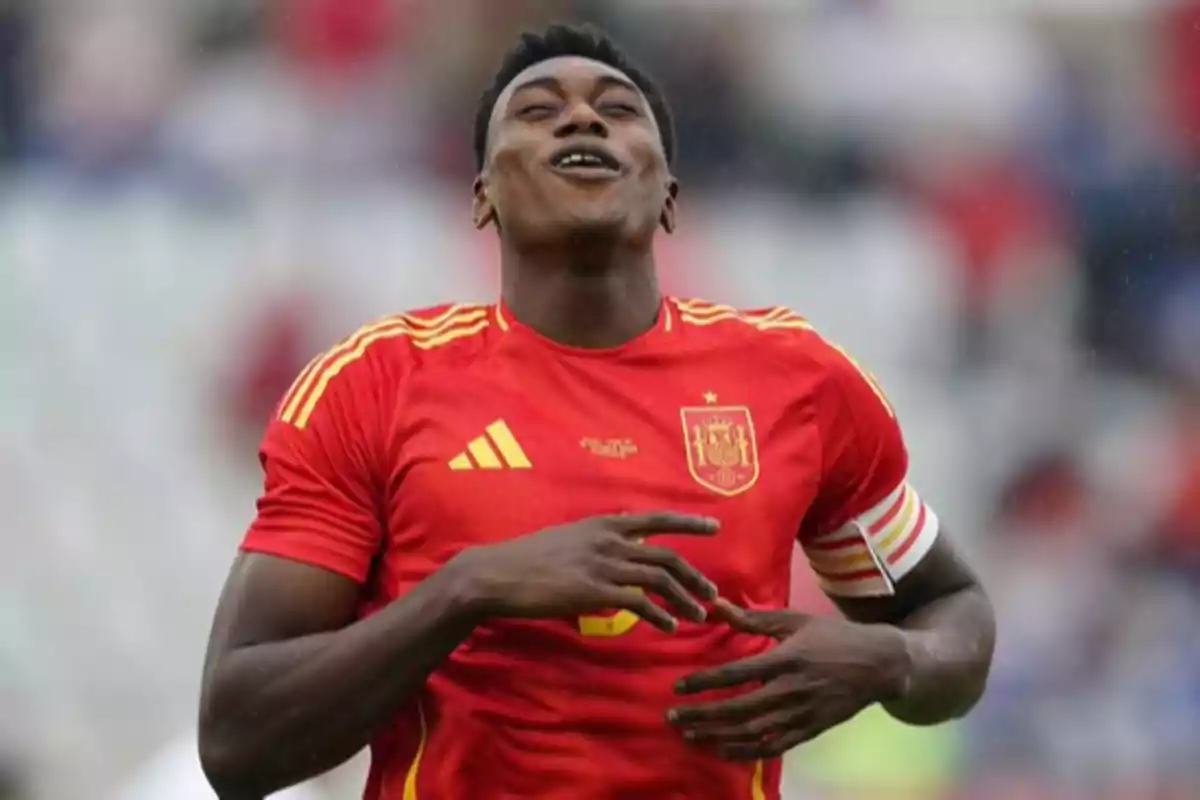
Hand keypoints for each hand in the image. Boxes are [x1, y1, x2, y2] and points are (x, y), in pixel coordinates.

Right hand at [453, 513, 720, 631]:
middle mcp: (608, 540)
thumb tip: (621, 555)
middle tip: (712, 593)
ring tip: (697, 615)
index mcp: (603, 523)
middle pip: (666, 556)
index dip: (688, 523)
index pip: (656, 519)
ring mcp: (602, 565)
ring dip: (684, 599)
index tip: (715, 525)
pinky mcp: (594, 592)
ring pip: (658, 580)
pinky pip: (639, 603)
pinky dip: (659, 615)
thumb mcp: (569, 539)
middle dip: (694, 576)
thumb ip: (598, 544)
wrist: (498, 574)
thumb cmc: (528, 560)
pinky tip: (669, 625)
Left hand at [668, 599, 910, 759]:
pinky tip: (722, 750)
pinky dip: (745, 752)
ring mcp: (802, 714)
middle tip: (673, 718)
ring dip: (718, 737)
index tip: (678, 687)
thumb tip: (716, 605)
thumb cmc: (833, 637)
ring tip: (690, 736)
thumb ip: (754, 618)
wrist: (879, 665)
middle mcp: (793, 690)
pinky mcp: (810, 731)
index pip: (737, 674)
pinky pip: (773, 747)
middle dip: (703, 716)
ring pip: (753, 733)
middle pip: (739, 709)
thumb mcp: (795, 621)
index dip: (705, 682)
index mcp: (788, 659)